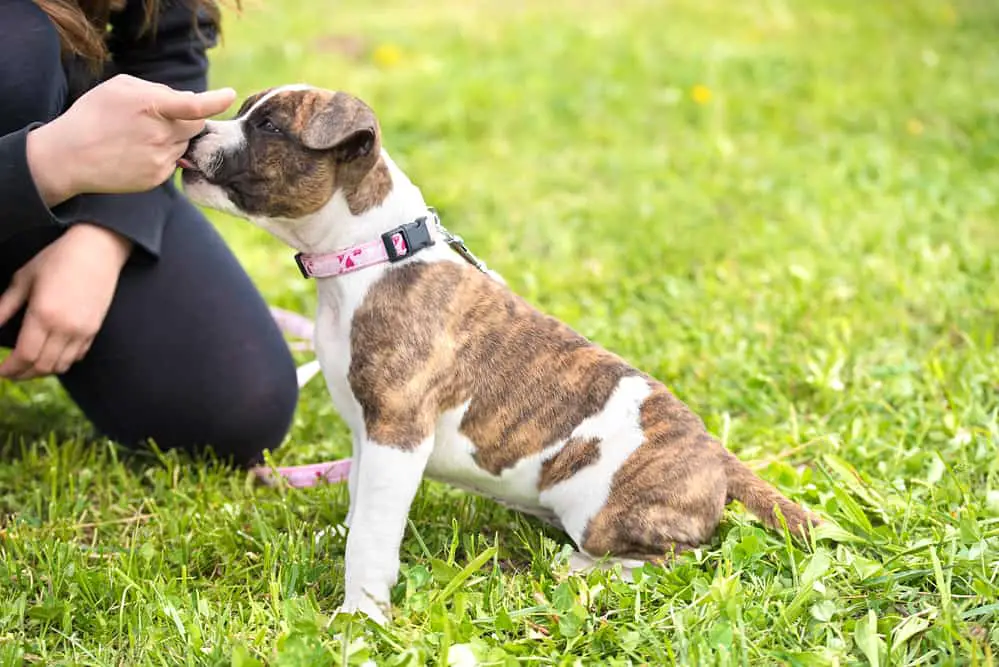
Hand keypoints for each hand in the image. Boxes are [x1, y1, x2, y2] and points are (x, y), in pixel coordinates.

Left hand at [0, 224, 131, 379]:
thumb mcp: (24, 279)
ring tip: (29, 367)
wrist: (97, 250)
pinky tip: (51, 355)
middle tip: (11, 372)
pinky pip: (76, 356)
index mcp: (43, 314)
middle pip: (42, 366)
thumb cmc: (57, 259)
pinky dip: (61, 362)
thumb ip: (5, 306)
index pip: (24, 355)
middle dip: (23, 374)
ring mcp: (82, 330)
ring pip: (60, 366)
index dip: (10, 369)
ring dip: (42, 371)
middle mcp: (65, 327)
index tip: (0, 371)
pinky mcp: (94, 329)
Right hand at [26, 74, 236, 206]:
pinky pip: (174, 162)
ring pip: (184, 144)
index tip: (230, 95)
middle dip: (188, 120)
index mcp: (151, 107)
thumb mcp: (121, 88)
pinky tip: (138, 152)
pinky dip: (164, 155)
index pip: (195, 106)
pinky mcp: (158, 177)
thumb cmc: (94, 115)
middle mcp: (160, 134)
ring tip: (140, 136)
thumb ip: (158, 91)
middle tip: (163, 118)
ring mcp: (161, 158)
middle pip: (196, 126)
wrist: (70, 156)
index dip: (216, 101)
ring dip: (173, 138)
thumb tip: (187, 100)